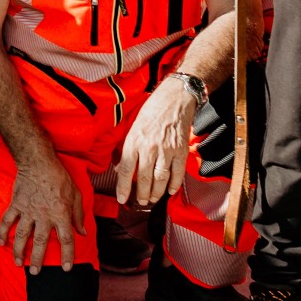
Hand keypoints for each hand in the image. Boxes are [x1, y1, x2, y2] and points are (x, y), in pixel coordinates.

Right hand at [1, 147, 84, 269]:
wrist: (38, 161)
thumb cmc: (59, 176)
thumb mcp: (75, 194)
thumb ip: (78, 215)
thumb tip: (82, 232)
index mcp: (61, 214)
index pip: (66, 240)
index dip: (67, 256)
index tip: (66, 268)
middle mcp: (44, 216)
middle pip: (40, 243)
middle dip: (37, 260)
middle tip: (35, 273)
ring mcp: (28, 211)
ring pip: (22, 236)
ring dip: (19, 251)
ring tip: (18, 263)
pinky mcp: (16, 204)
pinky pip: (8, 221)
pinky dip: (2, 232)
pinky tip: (0, 243)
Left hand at [114, 76, 197, 206]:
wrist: (175, 98)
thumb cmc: (151, 110)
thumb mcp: (133, 126)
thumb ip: (127, 147)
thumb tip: (120, 168)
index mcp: (134, 141)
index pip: (125, 170)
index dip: (122, 187)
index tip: (122, 199)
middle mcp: (149, 147)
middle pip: (143, 178)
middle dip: (141, 194)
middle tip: (140, 202)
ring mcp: (166, 150)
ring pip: (160, 179)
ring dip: (156, 193)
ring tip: (152, 199)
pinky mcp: (181, 151)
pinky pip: (177, 174)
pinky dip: (173, 185)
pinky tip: (169, 191)